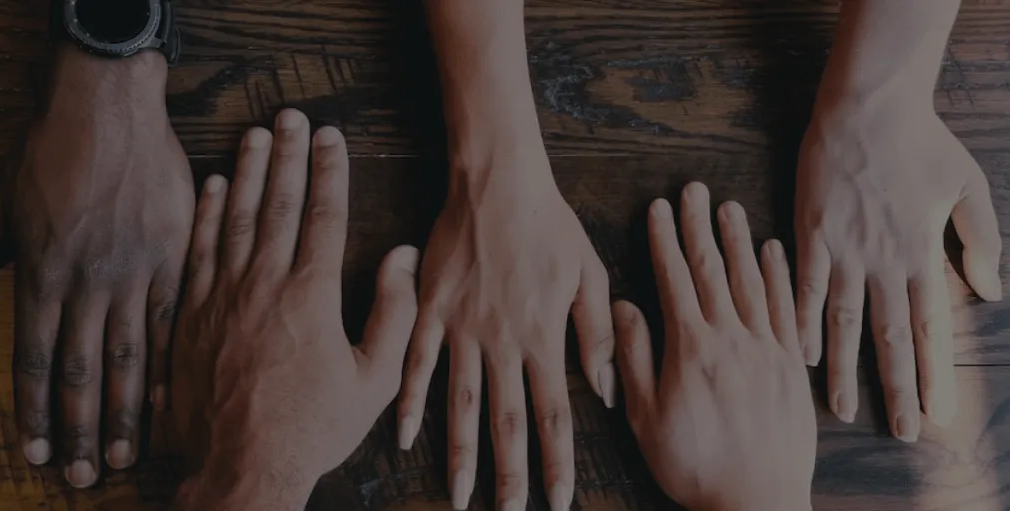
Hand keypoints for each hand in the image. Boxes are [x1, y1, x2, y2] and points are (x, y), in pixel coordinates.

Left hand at [0, 47, 192, 485]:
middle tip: (83, 477)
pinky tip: (169, 400)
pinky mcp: (174, 257)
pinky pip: (174, 321)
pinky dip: (171, 364)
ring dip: (124, 412)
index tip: (34, 455)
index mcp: (42, 273)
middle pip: (82, 371)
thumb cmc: (48, 150)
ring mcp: (136, 272)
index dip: (33, 413)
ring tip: (123, 454)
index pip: (33, 360)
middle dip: (79, 430)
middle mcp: (88, 282)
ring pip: (131, 357)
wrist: (109, 108)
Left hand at [169, 111, 419, 510]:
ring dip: (247, 171)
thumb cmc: (312, 429)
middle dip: (288, 155)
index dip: (329, 171)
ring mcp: (222, 298)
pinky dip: (207, 215)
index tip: (332, 137)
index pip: (323, 216)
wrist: (240, 468)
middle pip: (277, 204)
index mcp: (311, 296)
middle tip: (292, 116)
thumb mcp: (374, 380)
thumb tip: (401, 257)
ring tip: (255, 134)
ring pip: (235, 218)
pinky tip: (214, 187)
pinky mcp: (190, 316)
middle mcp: (263, 285)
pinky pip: (199, 251)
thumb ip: (393, 313)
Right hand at [396, 150, 614, 510]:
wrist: (497, 181)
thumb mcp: (590, 274)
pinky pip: (417, 364)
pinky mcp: (431, 310)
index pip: (554, 415)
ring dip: (460, 454)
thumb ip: (597, 336)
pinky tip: (404, 439)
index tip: (558, 501)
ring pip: (460, 404)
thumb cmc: (550, 225)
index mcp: (544, 336)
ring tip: (460, 497)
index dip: (556, 463)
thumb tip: (604, 392)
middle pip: (507, 421)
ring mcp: (462, 328)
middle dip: (510, 475)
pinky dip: (409, 403)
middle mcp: (502, 341)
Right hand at [614, 183, 815, 510]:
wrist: (758, 502)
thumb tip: (623, 307)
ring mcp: (767, 350)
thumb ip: (633, 358)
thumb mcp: (645, 417)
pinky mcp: (791, 367)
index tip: (659, 207)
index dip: (665, 240)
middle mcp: (731, 339)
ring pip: (752, 282)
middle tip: (695, 188)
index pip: (674, 279)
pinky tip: (774, 252)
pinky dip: (780, 277)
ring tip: (730, 207)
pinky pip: (787, 309)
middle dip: (700, 226)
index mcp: (691, 348)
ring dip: (739, 241)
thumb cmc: (694, 466)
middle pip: (712, 270)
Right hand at [795, 101, 1001, 438]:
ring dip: (843, 369)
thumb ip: (981, 241)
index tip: (939, 414)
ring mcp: (844, 249)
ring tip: (841, 410)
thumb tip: (991, 292)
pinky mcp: (811, 234)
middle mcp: (884, 260)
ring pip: (845, 321)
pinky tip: (799, 354)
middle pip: (889, 336)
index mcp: (921, 253)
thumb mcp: (969, 186)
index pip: (930, 326)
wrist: (868, 107)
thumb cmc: (921, 142)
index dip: (934, 374)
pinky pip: (804, 287)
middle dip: (897, 388)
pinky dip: (802, 322)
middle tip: (901, 432)